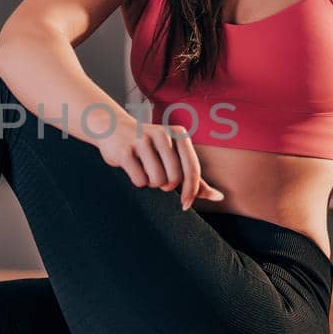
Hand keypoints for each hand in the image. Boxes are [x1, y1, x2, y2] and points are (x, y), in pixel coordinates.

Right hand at [99, 118, 225, 209]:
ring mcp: (142, 140)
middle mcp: (163, 134)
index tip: (184, 205)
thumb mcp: (174, 157)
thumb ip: (195, 177)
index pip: (191, 169)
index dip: (191, 192)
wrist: (112, 128)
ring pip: (156, 181)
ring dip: (151, 183)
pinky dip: (137, 181)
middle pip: (173, 179)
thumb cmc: (150, 148)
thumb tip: (219, 197)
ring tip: (144, 170)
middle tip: (157, 177)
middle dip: (166, 186)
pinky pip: (139, 180)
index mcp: (179, 134)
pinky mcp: (125, 150)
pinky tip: (132, 168)